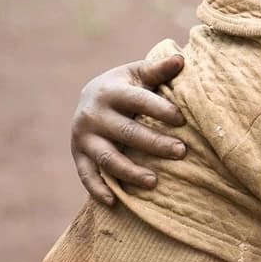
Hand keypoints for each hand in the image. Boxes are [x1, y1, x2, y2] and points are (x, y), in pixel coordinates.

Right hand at [71, 55, 187, 205]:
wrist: (90, 98)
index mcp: (110, 91)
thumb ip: (158, 69)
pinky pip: (86, 176)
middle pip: (127, 132)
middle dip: (154, 143)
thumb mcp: (137, 74)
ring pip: (108, 158)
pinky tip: (114, 202)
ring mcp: (84, 137)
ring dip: (130, 172)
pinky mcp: (78, 156)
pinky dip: (98, 190)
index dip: (160, 110)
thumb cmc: (125, 87)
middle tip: (181, 151)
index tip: (182, 120)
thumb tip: (181, 59)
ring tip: (154, 182)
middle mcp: (93, 115)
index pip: (138, 101)